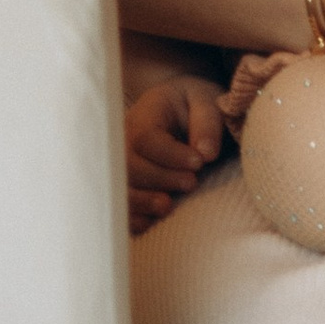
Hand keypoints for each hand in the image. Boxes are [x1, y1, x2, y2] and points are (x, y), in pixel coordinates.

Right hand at [126, 76, 225, 233]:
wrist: (179, 110)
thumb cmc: (194, 105)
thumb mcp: (206, 102)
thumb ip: (207, 123)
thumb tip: (206, 154)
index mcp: (146, 113)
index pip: (146, 137)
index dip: (170, 155)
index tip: (198, 163)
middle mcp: (124, 138)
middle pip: (128, 164)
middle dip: (159, 178)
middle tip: (191, 183)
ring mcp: (118, 162)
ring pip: (118, 186)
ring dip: (141, 201)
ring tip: (167, 205)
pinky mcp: (121, 183)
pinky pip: (117, 203)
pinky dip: (129, 215)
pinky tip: (148, 221)